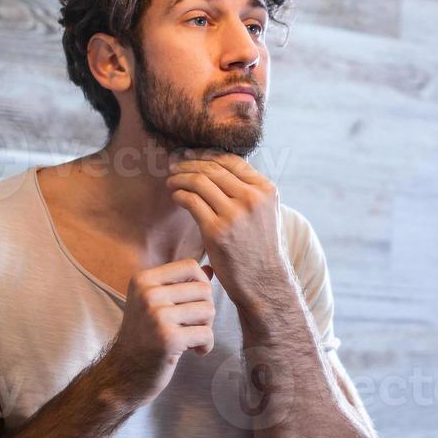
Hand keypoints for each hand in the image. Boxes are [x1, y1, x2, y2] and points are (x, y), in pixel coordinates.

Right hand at [100, 260, 215, 408]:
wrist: (122, 373)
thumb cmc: (144, 336)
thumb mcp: (155, 303)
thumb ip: (181, 284)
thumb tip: (210, 268)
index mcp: (143, 280)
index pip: (190, 266)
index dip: (201, 284)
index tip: (193, 303)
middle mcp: (148, 294)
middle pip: (204, 289)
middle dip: (204, 310)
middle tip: (190, 326)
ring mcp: (157, 316)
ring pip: (209, 310)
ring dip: (205, 328)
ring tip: (189, 338)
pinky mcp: (169, 339)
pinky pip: (207, 334)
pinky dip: (206, 346)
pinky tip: (193, 351)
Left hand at [165, 150, 288, 312]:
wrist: (263, 283)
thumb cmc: (260, 248)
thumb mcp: (266, 212)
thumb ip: (249, 190)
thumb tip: (221, 168)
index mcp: (266, 190)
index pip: (231, 160)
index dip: (206, 155)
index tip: (190, 156)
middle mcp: (252, 198)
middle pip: (213, 168)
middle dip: (189, 163)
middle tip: (174, 165)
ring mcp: (235, 214)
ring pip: (200, 181)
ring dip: (180, 177)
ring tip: (171, 181)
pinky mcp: (216, 230)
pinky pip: (191, 201)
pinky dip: (179, 195)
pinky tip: (175, 197)